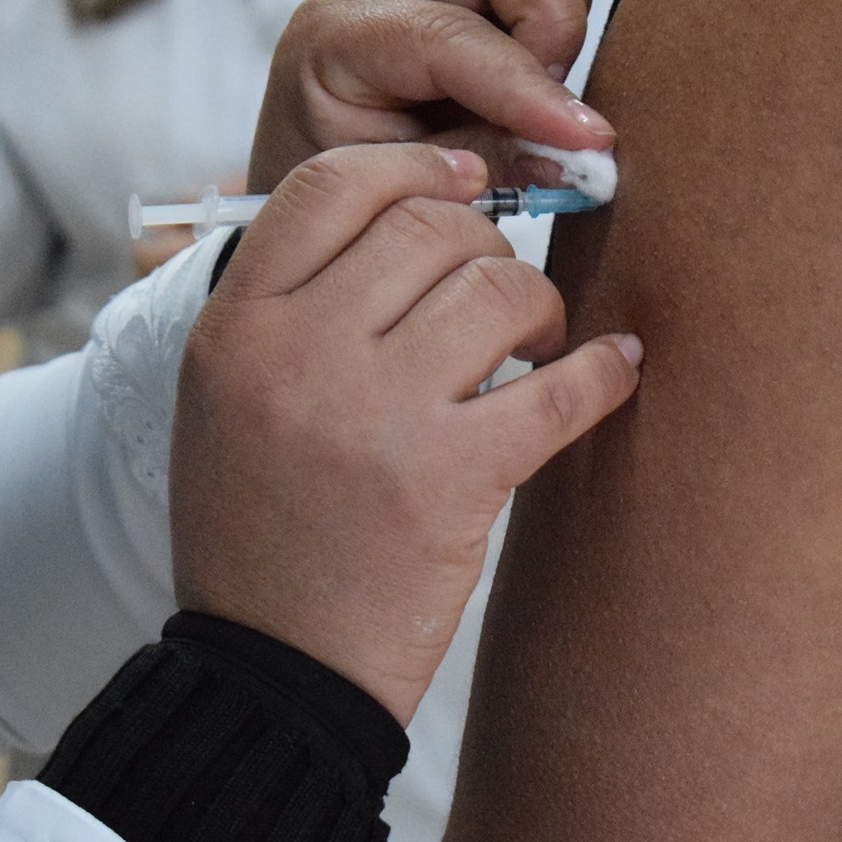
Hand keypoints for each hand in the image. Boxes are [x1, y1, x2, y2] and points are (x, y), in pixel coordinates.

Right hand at [170, 143, 642, 725]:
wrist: (272, 672)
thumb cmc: (258, 531)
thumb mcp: (226, 402)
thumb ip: (289, 307)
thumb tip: (404, 209)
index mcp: (236, 327)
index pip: (328, 185)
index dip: (410, 168)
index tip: (460, 180)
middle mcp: (298, 354)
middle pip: (428, 226)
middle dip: (485, 248)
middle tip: (499, 299)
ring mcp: (375, 414)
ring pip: (499, 289)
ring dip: (539, 310)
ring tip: (535, 348)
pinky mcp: (449, 479)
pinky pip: (558, 388)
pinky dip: (602, 374)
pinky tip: (616, 374)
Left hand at [250, 0, 623, 193]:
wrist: (322, 195)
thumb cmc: (355, 205)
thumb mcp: (404, 204)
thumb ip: (492, 170)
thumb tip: (582, 154)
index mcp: (339, 41)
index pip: (451, 36)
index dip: (530, 87)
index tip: (590, 140)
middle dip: (553, 12)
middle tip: (552, 97)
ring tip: (558, 60)